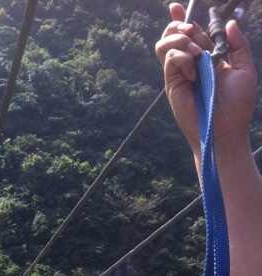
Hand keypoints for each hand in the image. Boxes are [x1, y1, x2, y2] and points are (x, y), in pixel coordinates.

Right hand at [155, 2, 256, 155]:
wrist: (225, 129)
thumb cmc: (237, 104)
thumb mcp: (245, 68)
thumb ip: (238, 44)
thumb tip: (229, 23)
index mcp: (208, 57)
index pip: (191, 33)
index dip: (181, 18)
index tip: (176, 6)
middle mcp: (191, 63)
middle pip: (174, 34)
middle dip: (180, 25)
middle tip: (192, 32)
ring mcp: (179, 73)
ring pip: (166, 44)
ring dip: (181, 41)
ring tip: (196, 54)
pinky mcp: (172, 83)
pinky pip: (170, 58)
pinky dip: (183, 58)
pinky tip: (195, 72)